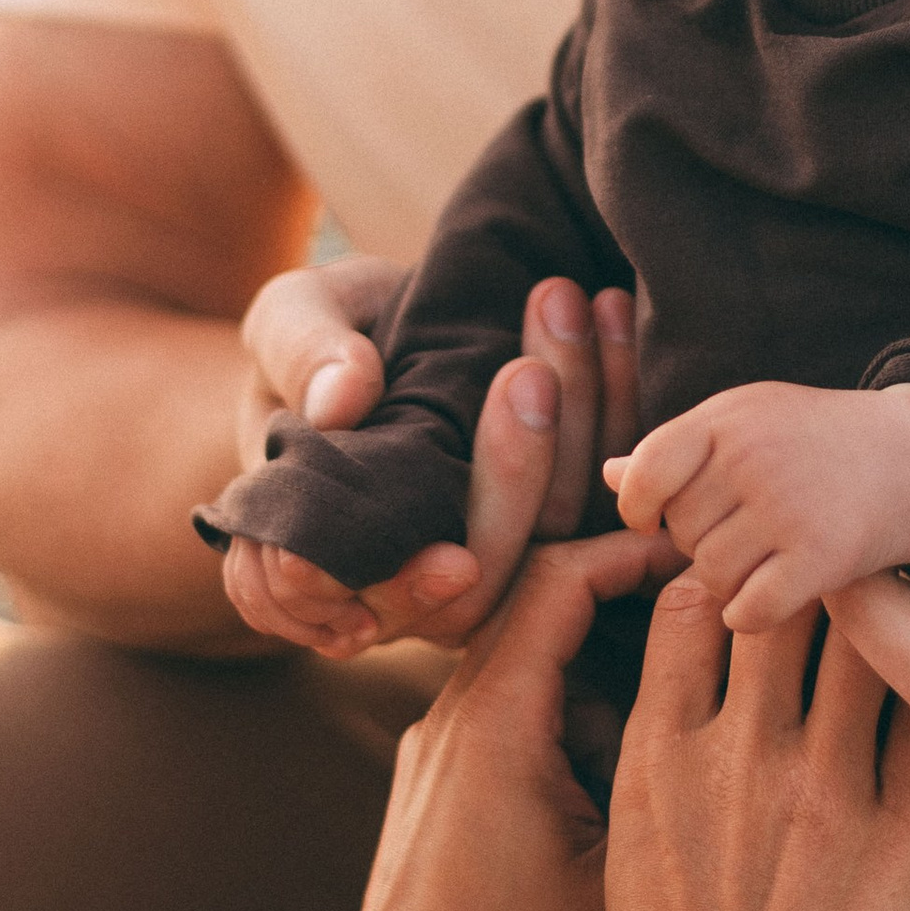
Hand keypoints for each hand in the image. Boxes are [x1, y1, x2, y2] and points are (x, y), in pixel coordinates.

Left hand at [130, 531, 658, 910]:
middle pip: (541, 601)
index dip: (634, 553)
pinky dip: (566, 712)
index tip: (700, 559)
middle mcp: (456, 710)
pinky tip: (620, 769)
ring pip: (527, 656)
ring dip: (600, 669)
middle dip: (625, 599)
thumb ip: (668, 775)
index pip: (560, 575)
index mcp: (498, 717)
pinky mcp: (435, 777)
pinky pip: (505, 706)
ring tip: (676, 710)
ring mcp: (438, 742)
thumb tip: (737, 710)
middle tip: (707, 613)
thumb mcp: (618, 872)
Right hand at [214, 261, 637, 652]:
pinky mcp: (567, 521)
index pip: (368, 606)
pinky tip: (611, 315)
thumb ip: (302, 354)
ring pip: (556, 537)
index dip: (411, 589)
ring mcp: (498, 559)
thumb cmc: (318, 343)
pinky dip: (621, 396)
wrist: (382, 333)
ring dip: (580, 419)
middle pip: (479, 579)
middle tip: (529, 370)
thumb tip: (342, 402)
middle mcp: (411, 583)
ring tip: (578, 304)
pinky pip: (608, 486)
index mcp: (319, 558)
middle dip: (513, 475)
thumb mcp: (288, 322)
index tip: (455, 550)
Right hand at [593, 580, 909, 910]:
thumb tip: (697, 690)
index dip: (728, 565)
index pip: (692, 600)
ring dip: (897, 597)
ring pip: (873, 635)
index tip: (760, 557)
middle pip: (786, 596)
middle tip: (855, 536)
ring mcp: (830, 791)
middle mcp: (742, 755)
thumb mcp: (631, 852)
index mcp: (659, 755)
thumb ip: (665, 757)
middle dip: (816, 557)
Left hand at [606, 379, 909, 631]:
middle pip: (681, 532)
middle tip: (749, 529)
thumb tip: (607, 475)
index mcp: (728, 417)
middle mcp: (754, 456)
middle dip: (703, 540)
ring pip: (710, 576)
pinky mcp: (822, 557)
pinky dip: (754, 613)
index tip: (660, 517)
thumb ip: (678, 452)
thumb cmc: (818, 440)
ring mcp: (788, 506)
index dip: (642, 506)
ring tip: (769, 554)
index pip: (646, 472)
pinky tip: (778, 591)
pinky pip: (746, 611)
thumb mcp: (748, 423)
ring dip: (732, 579)